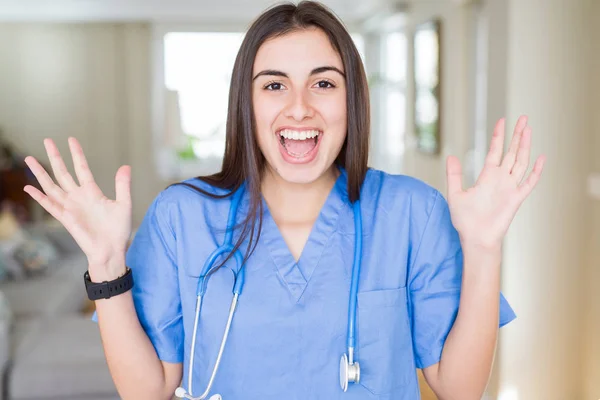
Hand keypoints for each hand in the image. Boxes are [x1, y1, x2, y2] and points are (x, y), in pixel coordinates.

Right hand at [23, 137, 131, 280]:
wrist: (111, 250)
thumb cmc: (118, 230)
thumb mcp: (124, 204)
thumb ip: (122, 186)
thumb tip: (125, 166)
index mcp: (92, 192)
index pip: (81, 168)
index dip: (76, 154)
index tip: (71, 139)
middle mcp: (78, 197)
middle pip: (62, 173)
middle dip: (55, 157)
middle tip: (47, 140)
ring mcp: (70, 207)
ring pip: (51, 186)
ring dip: (40, 173)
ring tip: (29, 159)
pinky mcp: (65, 218)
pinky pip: (49, 205)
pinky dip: (39, 197)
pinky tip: (29, 188)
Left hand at [445, 116, 545, 250]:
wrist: (476, 238)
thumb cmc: (465, 220)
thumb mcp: (455, 194)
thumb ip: (454, 175)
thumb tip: (451, 156)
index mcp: (487, 176)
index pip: (495, 151)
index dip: (498, 136)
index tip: (501, 120)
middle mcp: (501, 179)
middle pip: (512, 152)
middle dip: (517, 135)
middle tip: (523, 118)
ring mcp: (510, 188)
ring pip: (521, 162)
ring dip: (525, 146)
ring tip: (529, 129)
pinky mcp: (516, 199)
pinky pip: (529, 183)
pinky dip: (536, 171)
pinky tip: (541, 158)